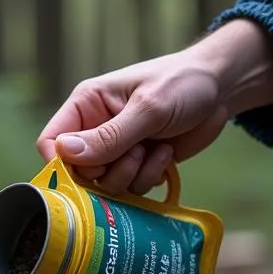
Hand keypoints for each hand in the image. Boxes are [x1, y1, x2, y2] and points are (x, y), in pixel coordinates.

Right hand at [36, 18, 272, 195]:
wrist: (221, 90)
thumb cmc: (182, 84)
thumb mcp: (148, 108)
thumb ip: (109, 136)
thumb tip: (65, 154)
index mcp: (86, 105)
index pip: (51, 142)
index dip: (62, 164)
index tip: (87, 171)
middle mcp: (95, 130)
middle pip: (79, 173)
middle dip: (109, 172)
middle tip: (135, 153)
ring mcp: (116, 150)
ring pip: (105, 186)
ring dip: (133, 175)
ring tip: (155, 150)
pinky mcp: (136, 165)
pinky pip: (130, 189)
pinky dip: (148, 178)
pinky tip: (165, 155)